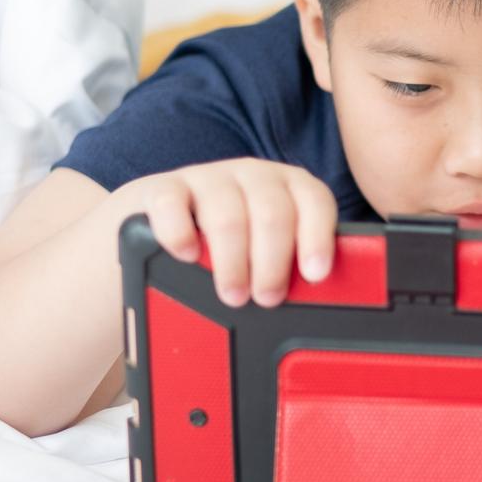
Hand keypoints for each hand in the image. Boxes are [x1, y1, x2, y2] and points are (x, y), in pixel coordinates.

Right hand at [113, 159, 338, 307]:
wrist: (169, 214)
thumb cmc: (236, 240)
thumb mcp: (270, 247)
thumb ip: (294, 266)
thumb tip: (313, 306)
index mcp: (289, 185)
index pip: (315, 202)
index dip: (317, 238)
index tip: (315, 274)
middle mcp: (253, 175)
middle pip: (272, 214)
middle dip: (272, 263)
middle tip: (267, 298)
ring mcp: (208, 177)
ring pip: (227, 216)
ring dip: (232, 262)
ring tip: (234, 294)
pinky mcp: (164, 186)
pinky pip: (172, 204)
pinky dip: (180, 234)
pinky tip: (187, 256)